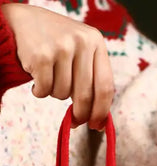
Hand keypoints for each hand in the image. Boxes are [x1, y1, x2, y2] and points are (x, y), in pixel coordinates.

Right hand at [1, 4, 113, 129]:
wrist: (23, 20)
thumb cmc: (59, 45)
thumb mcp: (82, 53)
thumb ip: (93, 80)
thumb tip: (99, 121)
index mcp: (96, 42)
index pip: (106, 86)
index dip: (102, 111)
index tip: (97, 125)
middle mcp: (82, 42)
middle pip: (86, 95)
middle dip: (81, 114)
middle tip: (76, 122)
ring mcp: (61, 47)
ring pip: (64, 94)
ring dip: (57, 95)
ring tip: (51, 79)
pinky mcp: (41, 54)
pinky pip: (46, 89)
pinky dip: (41, 92)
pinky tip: (38, 80)